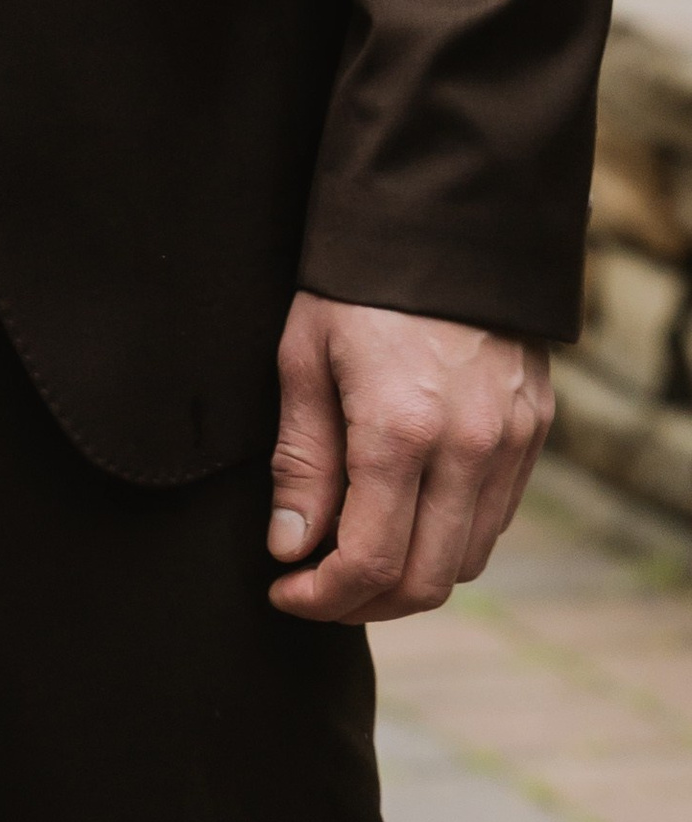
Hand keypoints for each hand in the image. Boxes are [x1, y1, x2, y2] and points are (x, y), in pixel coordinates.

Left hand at [267, 290, 551, 623]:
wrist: (444, 218)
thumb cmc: (356, 285)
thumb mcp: (304, 359)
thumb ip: (301, 462)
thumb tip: (291, 548)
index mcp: (401, 430)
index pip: (371, 562)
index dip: (324, 597)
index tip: (286, 592)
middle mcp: (469, 447)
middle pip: (427, 581)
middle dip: (365, 603)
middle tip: (318, 590)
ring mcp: (511, 442)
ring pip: (467, 558)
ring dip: (411, 577)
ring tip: (356, 557)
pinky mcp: (534, 430)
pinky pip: (495, 516)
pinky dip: (449, 536)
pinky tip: (406, 516)